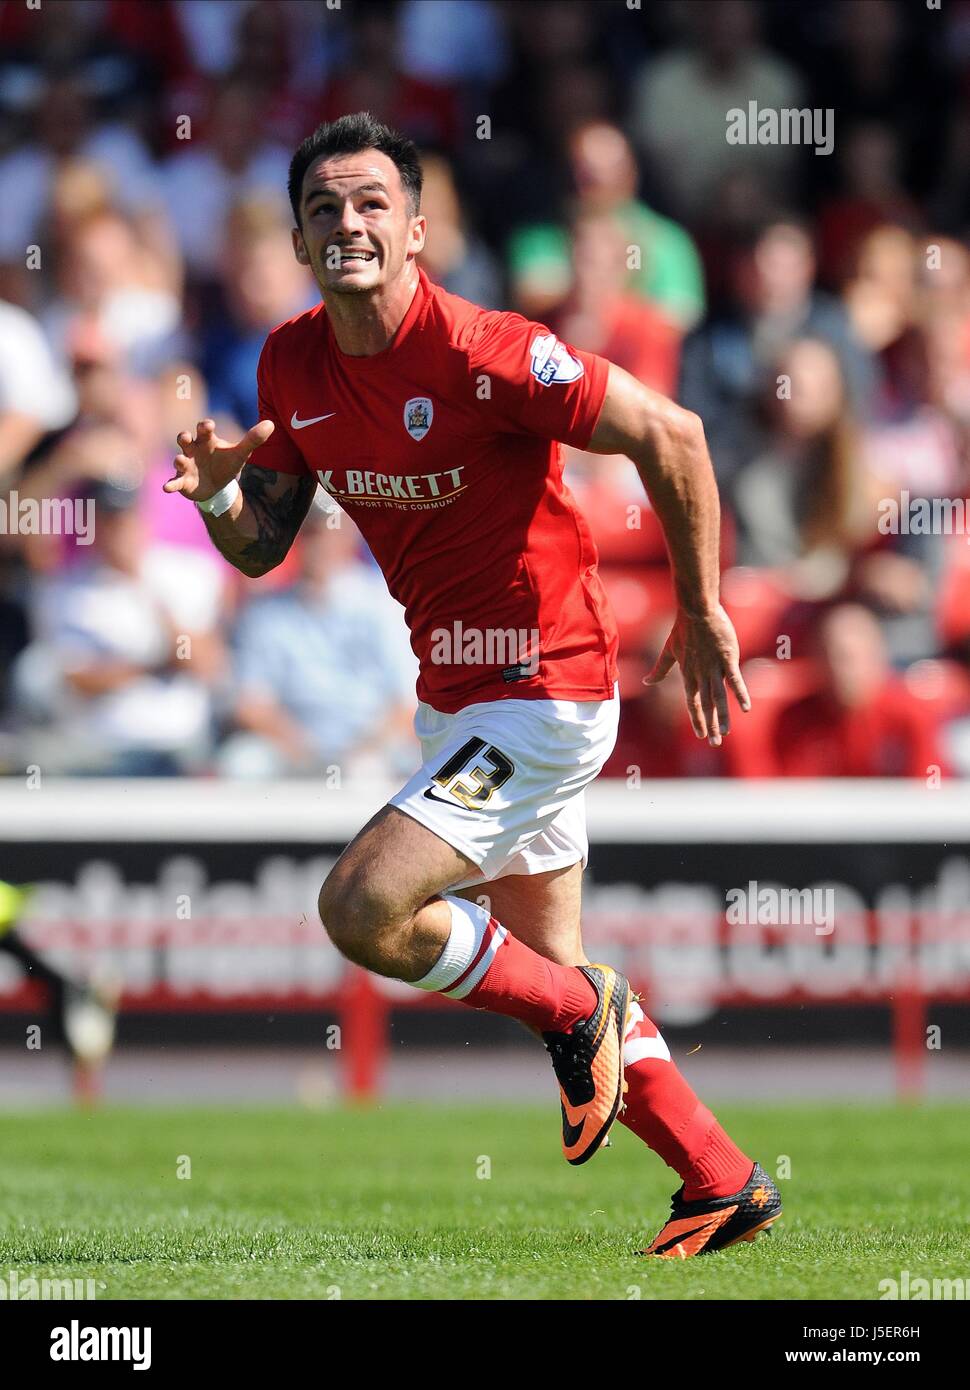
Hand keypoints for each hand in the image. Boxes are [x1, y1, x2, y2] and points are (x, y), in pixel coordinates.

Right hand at [163, 418, 273, 501]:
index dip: (204, 426)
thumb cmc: (226, 463)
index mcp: (206, 440)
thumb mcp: (241, 453)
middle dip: (183, 437)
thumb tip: (271, 423)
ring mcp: (186, 465)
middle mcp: (193, 449)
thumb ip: (253, 439)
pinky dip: (170, 484)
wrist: (218, 485)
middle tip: (185, 437)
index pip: (204, 428)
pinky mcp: (182, 481)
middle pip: (185, 439)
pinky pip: (174, 481)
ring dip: (178, 460)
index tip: (208, 425)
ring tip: (180, 461)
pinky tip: (167, 487)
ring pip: (179, 459)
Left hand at [644, 604, 749, 745]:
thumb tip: (645, 681)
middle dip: (710, 725)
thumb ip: (660, 669)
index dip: (697, 719)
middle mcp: (700, 675)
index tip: (701, 734)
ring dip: (723, 716)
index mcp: (688, 674)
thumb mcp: (669, 650)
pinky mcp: (728, 658)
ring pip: (719, 697)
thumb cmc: (683, 628)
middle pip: (706, 705)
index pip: (693, 703)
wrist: (697, 610)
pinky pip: (735, 680)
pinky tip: (746, 709)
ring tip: (725, 733)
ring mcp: (714, 667)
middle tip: (715, 743)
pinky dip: (740, 695)